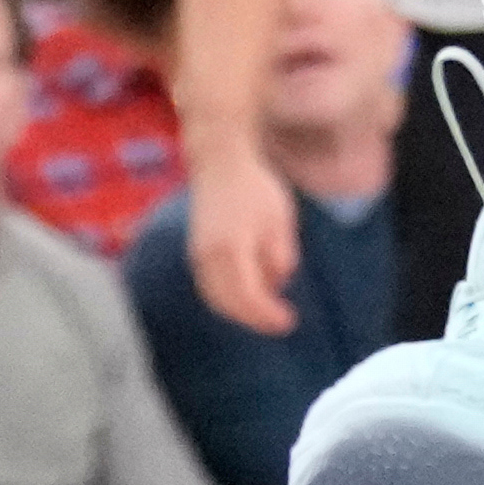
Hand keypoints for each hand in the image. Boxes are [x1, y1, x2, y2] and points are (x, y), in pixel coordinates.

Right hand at [184, 140, 299, 338]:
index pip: (249, 296)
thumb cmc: (255, 188)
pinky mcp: (195, 254)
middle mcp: (208, 258)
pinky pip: (209, 289)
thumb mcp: (279, 218)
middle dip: (255, 317)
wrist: (219, 163)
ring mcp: (198, 257)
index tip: (288, 321)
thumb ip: (280, 254)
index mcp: (232, 248)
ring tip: (266, 311)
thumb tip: (278, 283)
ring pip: (216, 300)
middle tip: (280, 321)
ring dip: (240, 311)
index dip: (268, 314)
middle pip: (230, 304)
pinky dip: (227, 300)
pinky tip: (246, 298)